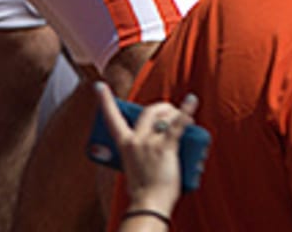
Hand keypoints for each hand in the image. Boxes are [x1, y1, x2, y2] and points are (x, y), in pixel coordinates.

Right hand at [95, 83, 198, 217]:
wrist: (149, 206)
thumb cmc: (145, 189)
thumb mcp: (134, 166)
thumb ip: (140, 150)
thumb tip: (158, 135)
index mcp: (124, 145)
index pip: (111, 119)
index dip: (104, 101)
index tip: (98, 86)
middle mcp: (135, 141)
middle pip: (149, 111)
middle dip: (164, 107)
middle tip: (173, 114)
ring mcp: (149, 143)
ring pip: (164, 115)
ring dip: (177, 113)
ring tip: (188, 121)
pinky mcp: (164, 148)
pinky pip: (177, 125)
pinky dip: (187, 111)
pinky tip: (192, 101)